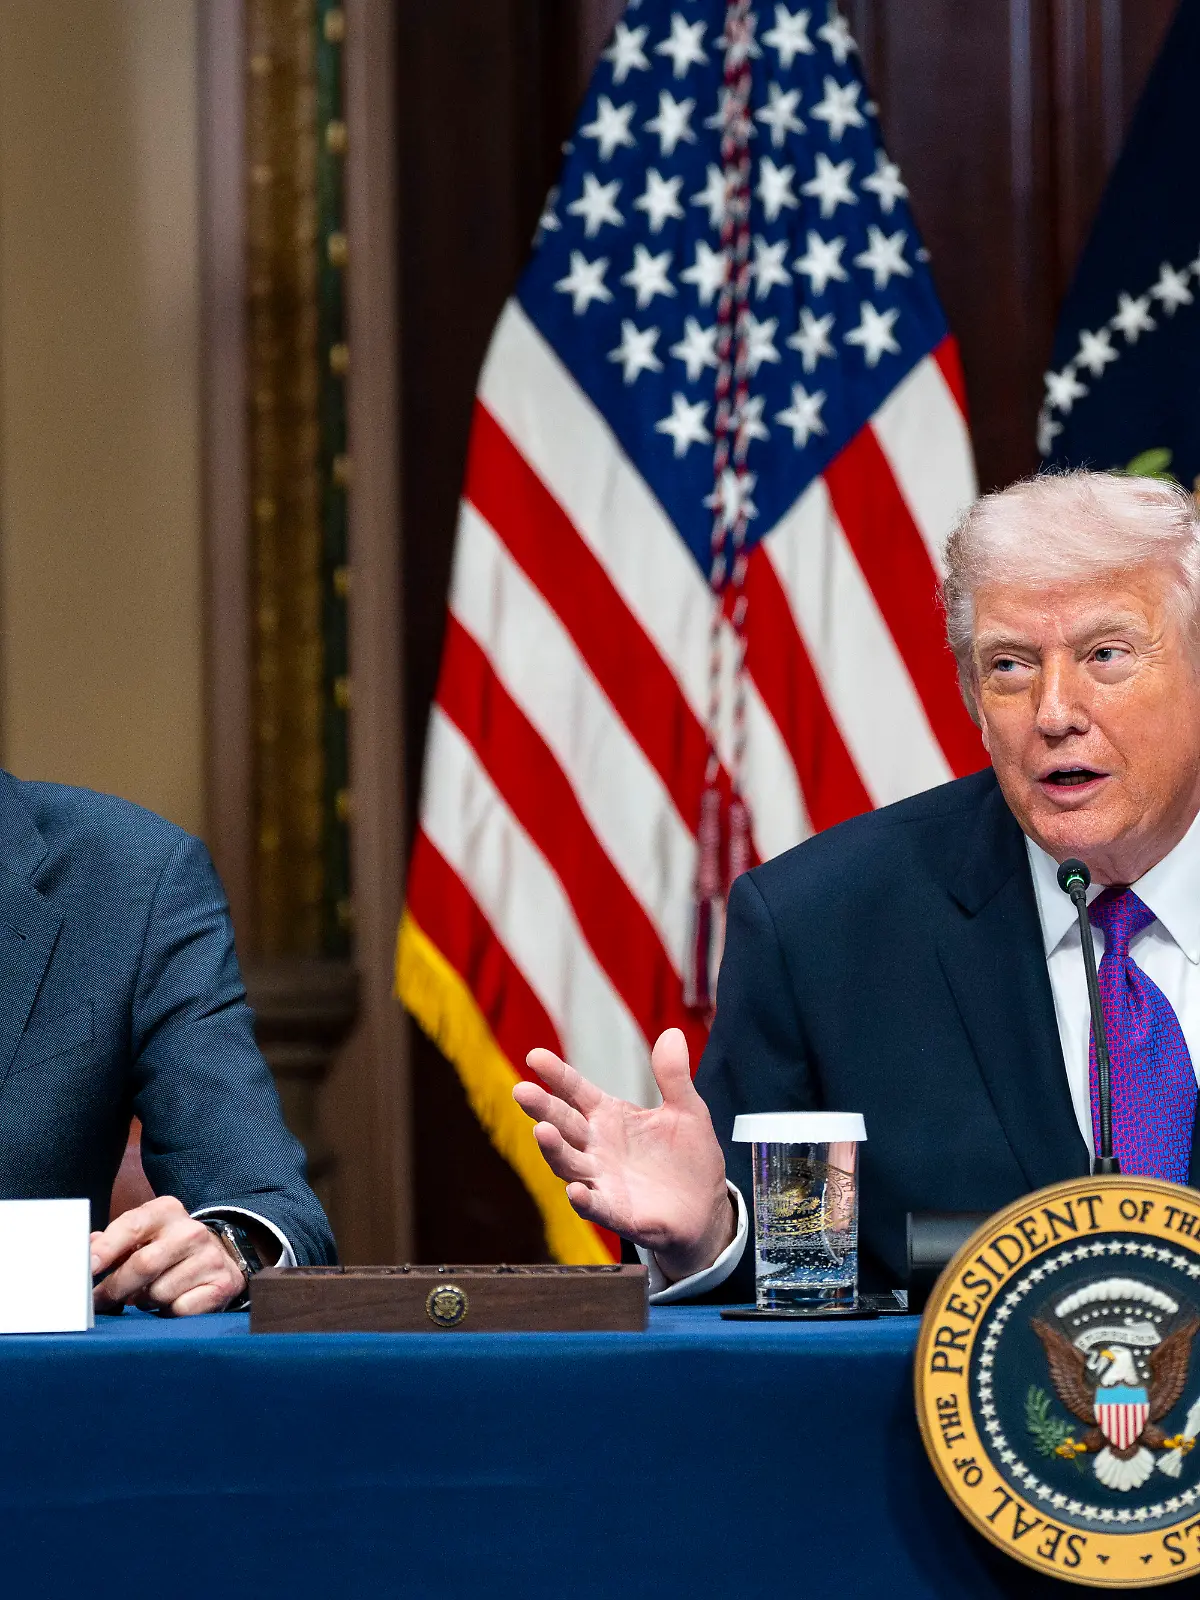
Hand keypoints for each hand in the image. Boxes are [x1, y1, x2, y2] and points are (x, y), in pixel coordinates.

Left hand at [91, 1196, 246, 1315]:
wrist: (217, 1258)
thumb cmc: (166, 1249)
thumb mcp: (142, 1235)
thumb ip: (112, 1242)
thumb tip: (84, 1249)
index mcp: (166, 1211)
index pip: (131, 1226)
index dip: (105, 1249)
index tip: (83, 1269)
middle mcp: (191, 1231)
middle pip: (143, 1265)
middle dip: (115, 1288)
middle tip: (99, 1302)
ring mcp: (210, 1257)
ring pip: (159, 1293)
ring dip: (144, 1301)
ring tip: (148, 1294)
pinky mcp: (222, 1284)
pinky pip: (180, 1310)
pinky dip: (168, 1312)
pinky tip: (171, 1302)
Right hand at [513, 1027, 734, 1282]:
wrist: (705, 1206)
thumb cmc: (688, 1155)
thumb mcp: (686, 1110)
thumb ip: (673, 1076)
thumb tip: (672, 1033)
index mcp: (608, 1116)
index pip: (575, 1091)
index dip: (557, 1074)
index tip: (535, 1056)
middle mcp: (597, 1146)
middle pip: (563, 1123)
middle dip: (542, 1108)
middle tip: (522, 1091)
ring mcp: (602, 1180)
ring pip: (569, 1163)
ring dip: (554, 1149)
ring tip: (542, 1131)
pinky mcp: (616, 1212)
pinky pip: (595, 1206)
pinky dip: (583, 1199)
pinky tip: (576, 1191)